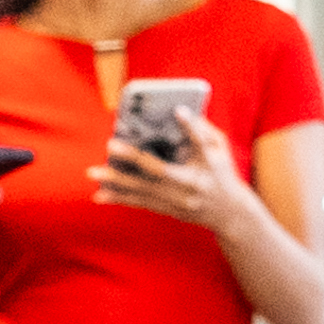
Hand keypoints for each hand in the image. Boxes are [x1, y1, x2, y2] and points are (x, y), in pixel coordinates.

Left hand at [83, 102, 239, 228]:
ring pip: (143, 191)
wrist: (230, 214)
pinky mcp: (168, 210)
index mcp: (208, 167)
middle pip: (159, 172)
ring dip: (116, 183)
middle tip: (110, 145)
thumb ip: (202, 131)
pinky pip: (140, 203)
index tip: (178, 110)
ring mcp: (178, 201)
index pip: (200, 144)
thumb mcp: (221, 149)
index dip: (191, 127)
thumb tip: (180, 111)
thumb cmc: (223, 173)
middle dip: (132, 159)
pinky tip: (99, 195)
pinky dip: (119, 199)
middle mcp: (191, 186)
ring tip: (93, 173)